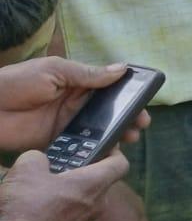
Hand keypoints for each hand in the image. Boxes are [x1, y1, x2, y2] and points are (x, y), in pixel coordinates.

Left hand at [0, 58, 150, 152]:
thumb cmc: (16, 82)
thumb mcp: (54, 70)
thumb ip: (87, 74)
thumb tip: (121, 69)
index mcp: (76, 82)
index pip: (109, 87)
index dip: (128, 94)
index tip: (145, 101)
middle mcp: (75, 102)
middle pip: (108, 110)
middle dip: (128, 116)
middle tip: (141, 125)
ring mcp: (66, 123)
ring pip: (98, 129)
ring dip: (115, 133)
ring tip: (129, 138)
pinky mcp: (54, 141)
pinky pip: (79, 146)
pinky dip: (94, 149)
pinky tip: (107, 152)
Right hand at [0, 148, 131, 220]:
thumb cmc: (27, 206)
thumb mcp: (27, 168)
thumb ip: (39, 158)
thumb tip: (41, 161)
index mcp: (94, 184)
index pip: (121, 164)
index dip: (114, 152)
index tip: (101, 147)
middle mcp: (97, 205)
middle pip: (101, 182)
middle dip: (84, 173)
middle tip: (64, 167)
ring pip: (85, 201)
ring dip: (71, 193)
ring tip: (46, 187)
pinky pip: (72, 216)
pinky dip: (62, 209)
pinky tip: (40, 208)